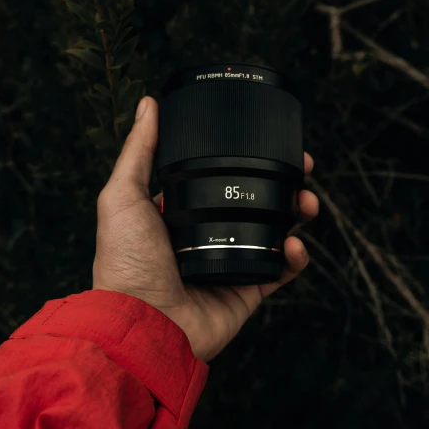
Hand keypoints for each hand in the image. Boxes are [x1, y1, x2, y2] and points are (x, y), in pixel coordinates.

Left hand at [92, 96, 318, 361]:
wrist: (143, 324)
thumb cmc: (125, 263)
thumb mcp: (122, 196)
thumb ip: (140, 151)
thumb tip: (148, 103)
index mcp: (180, 212)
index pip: (221, 178)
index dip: (247, 160)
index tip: (270, 143)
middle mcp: (208, 235)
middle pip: (256, 201)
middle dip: (283, 183)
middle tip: (302, 168)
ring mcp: (230, 263)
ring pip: (275, 231)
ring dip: (297, 213)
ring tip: (306, 202)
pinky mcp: (247, 291)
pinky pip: (281, 270)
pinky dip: (295, 257)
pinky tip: (294, 244)